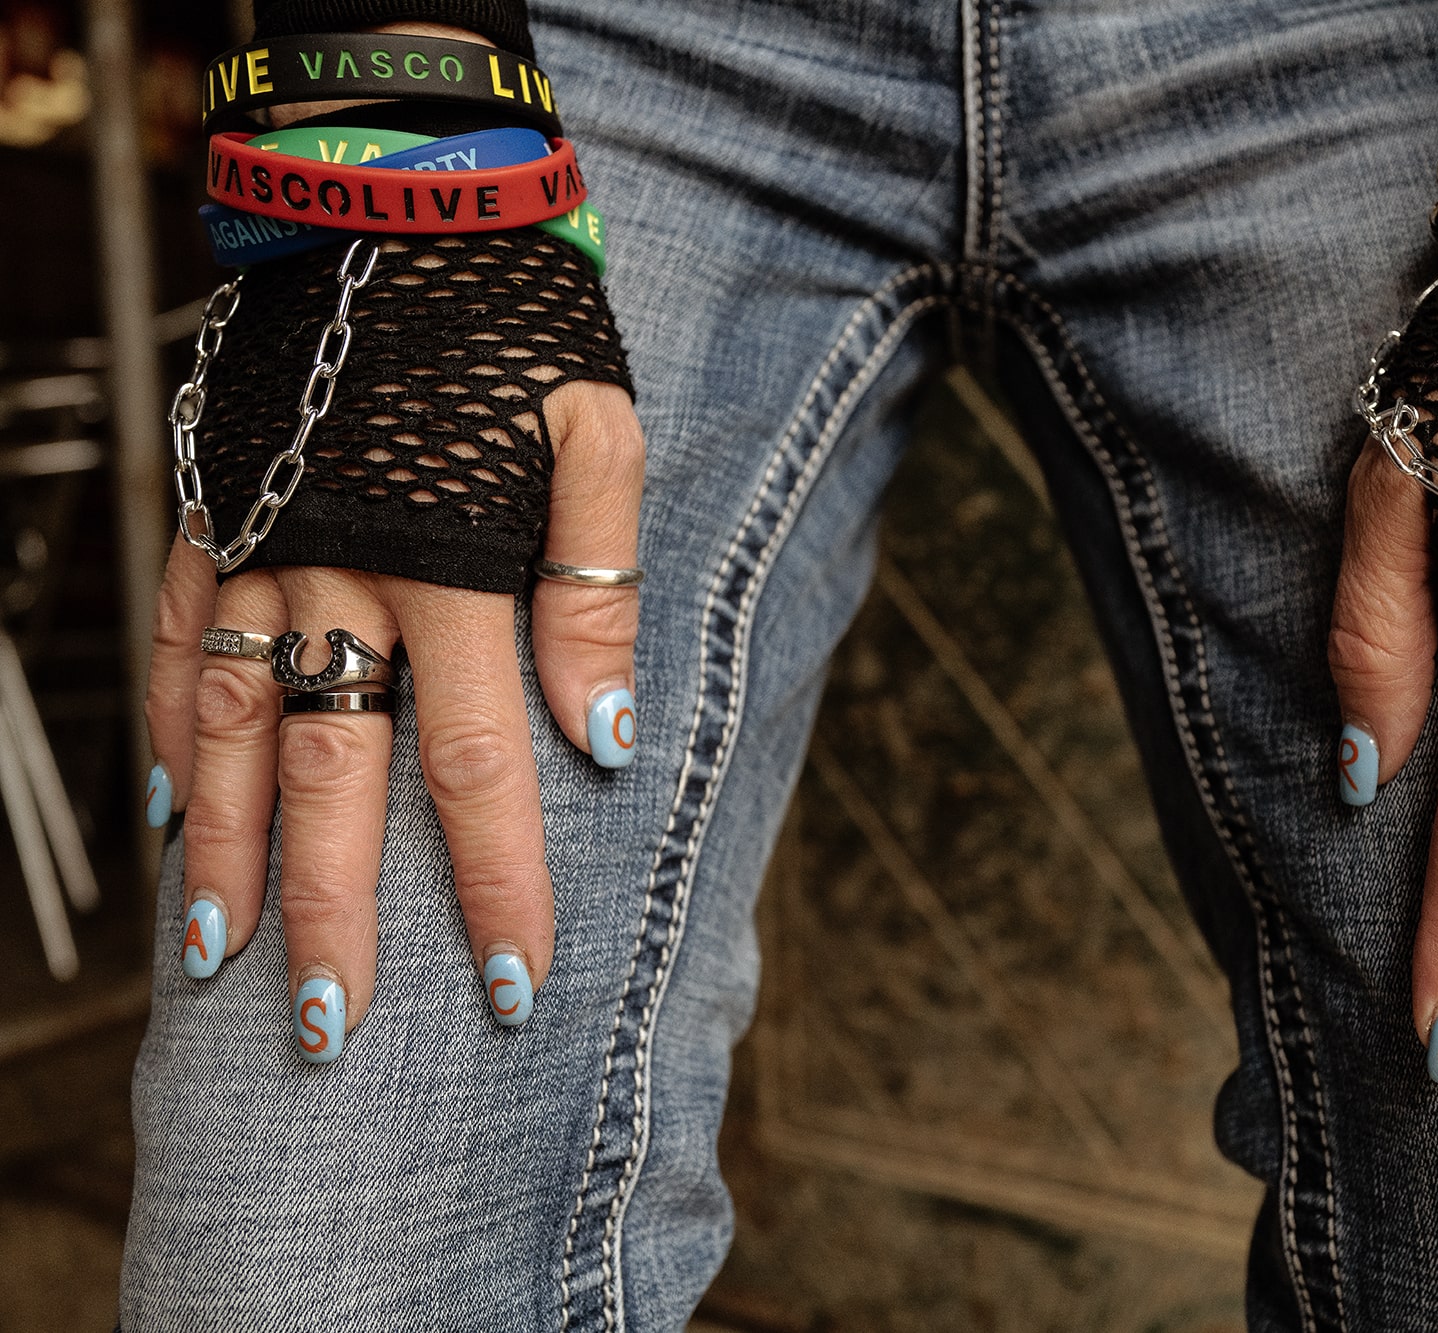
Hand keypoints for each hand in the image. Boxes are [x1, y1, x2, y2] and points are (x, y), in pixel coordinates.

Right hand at [143, 379, 643, 1055]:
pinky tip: (171, 833)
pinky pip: (174, 655)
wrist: (393, 203)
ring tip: (226, 962)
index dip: (494, 882)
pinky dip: (171, 749)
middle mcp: (339, 578)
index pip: (477, 762)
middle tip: (333, 1033)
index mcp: (453, 567)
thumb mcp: (601, 435)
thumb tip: (608, 741)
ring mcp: (255, 553)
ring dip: (228, 859)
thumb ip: (600, 591)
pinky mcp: (205, 523)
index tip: (511, 982)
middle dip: (340, 915)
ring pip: (228, 738)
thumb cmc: (519, 327)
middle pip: (335, 781)